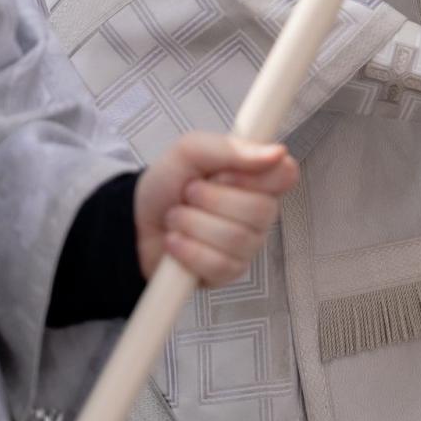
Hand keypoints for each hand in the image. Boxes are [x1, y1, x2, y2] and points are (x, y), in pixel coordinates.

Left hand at [135, 134, 299, 285]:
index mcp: (258, 178)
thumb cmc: (168, 182)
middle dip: (211, 200)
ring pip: (237, 238)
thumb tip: (277, 153)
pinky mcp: (229, 272)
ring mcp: (247, 244)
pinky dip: (188, 251)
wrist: (134, 220)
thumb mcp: (191, 150)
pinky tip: (175, 242)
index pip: (286, 175)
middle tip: (188, 193)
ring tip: (176, 218)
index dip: (256, 177)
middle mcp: (260, 211)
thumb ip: (231, 149)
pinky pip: (220, 265)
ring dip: (193, 225)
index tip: (223, 174)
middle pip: (261, 210)